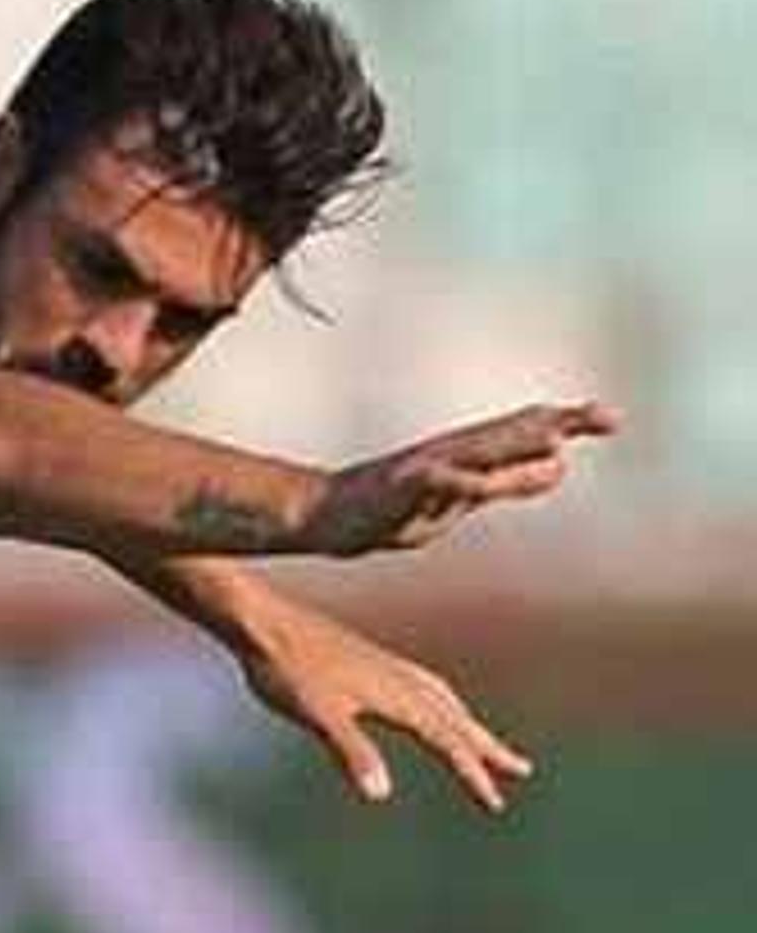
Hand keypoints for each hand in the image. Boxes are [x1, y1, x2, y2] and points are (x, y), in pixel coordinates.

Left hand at [228, 588, 532, 811]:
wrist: (260, 622)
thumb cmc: (286, 669)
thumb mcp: (318, 716)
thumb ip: (351, 753)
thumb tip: (380, 795)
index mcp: (397, 696)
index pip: (446, 742)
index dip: (471, 774)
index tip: (495, 803)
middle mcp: (402, 680)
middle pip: (456, 719)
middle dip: (486, 748)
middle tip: (521, 771)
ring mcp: (387, 667)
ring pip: (442, 701)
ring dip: (468, 724)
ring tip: (486, 744)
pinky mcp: (370, 661)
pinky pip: (423, 686)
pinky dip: (441, 702)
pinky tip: (429, 706)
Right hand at [305, 399, 614, 556]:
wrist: (322, 514)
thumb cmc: (392, 508)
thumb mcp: (461, 499)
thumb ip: (507, 480)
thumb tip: (560, 466)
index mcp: (469, 456)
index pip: (524, 433)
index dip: (567, 423)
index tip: (610, 419)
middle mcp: (451, 453)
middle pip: (511, 434)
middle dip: (556, 425)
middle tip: (606, 417)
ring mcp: (423, 469)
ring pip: (477, 453)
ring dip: (515, 446)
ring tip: (557, 439)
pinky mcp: (398, 489)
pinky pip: (433, 487)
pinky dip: (460, 484)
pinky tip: (482, 486)